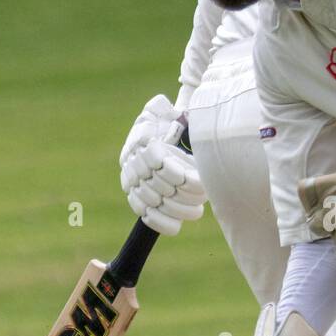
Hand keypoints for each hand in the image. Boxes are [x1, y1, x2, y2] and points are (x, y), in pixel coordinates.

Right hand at [119, 96, 206, 235]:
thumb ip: (166, 108)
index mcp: (141, 138)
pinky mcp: (137, 197)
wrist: (165, 132)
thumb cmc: (171, 119)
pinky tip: (177, 226)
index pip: (155, 160)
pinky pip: (145, 215)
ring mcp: (133, 181)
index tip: (197, 178)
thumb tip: (169, 108)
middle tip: (203, 194)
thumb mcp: (168, 108)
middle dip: (184, 193)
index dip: (176, 171)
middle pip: (157, 184)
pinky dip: (161, 223)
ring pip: (153, 201)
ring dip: (178, 209)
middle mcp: (133, 161)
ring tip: (197, 209)